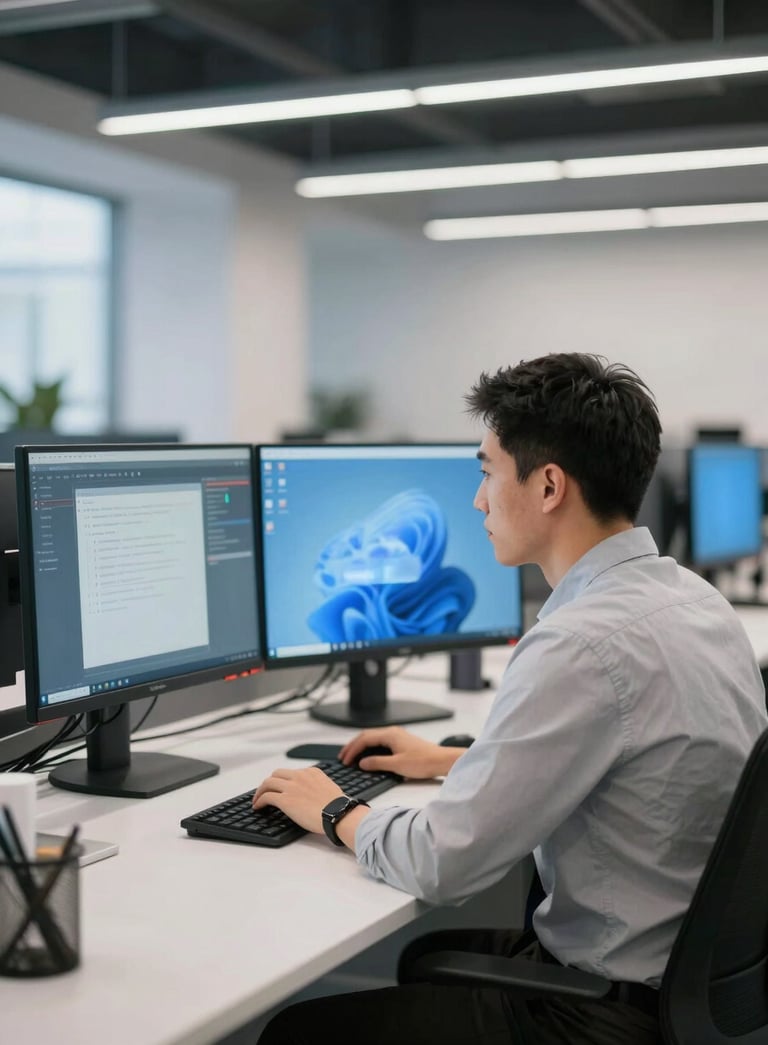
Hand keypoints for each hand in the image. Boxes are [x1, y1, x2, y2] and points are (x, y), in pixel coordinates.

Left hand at [252, 767, 343, 834]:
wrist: (338, 813)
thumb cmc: (338, 806)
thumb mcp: (329, 788)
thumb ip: (319, 786)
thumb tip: (315, 794)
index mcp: (312, 772)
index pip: (292, 773)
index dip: (283, 781)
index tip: (280, 787)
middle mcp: (300, 776)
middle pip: (277, 774)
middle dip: (270, 783)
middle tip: (266, 791)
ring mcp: (291, 787)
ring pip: (268, 782)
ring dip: (260, 791)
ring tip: (257, 799)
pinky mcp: (285, 800)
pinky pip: (266, 796)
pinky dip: (259, 800)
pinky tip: (258, 806)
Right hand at [339, 726, 461, 779]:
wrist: (441, 761)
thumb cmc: (423, 762)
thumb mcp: (396, 765)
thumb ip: (377, 763)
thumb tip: (362, 763)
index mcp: (390, 734)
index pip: (364, 739)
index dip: (352, 750)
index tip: (345, 760)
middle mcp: (392, 732)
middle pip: (366, 736)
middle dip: (353, 746)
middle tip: (343, 757)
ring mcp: (397, 736)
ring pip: (373, 738)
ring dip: (361, 746)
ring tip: (351, 756)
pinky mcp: (401, 742)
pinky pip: (380, 742)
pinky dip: (370, 748)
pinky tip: (368, 756)